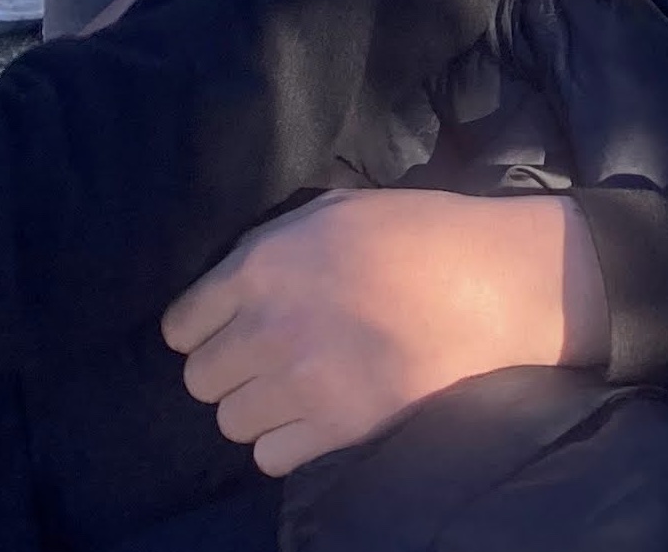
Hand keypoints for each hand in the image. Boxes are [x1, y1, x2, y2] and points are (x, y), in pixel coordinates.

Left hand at [164, 190, 608, 474]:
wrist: (486, 283)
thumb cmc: (414, 231)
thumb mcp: (331, 211)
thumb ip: (272, 248)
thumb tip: (236, 284)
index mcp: (260, 265)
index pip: (182, 324)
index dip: (200, 328)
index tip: (224, 329)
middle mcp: (266, 327)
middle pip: (199, 379)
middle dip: (226, 369)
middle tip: (262, 359)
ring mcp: (299, 382)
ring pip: (230, 422)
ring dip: (254, 407)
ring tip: (290, 390)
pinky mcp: (336, 427)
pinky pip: (270, 456)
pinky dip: (284, 442)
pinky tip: (312, 416)